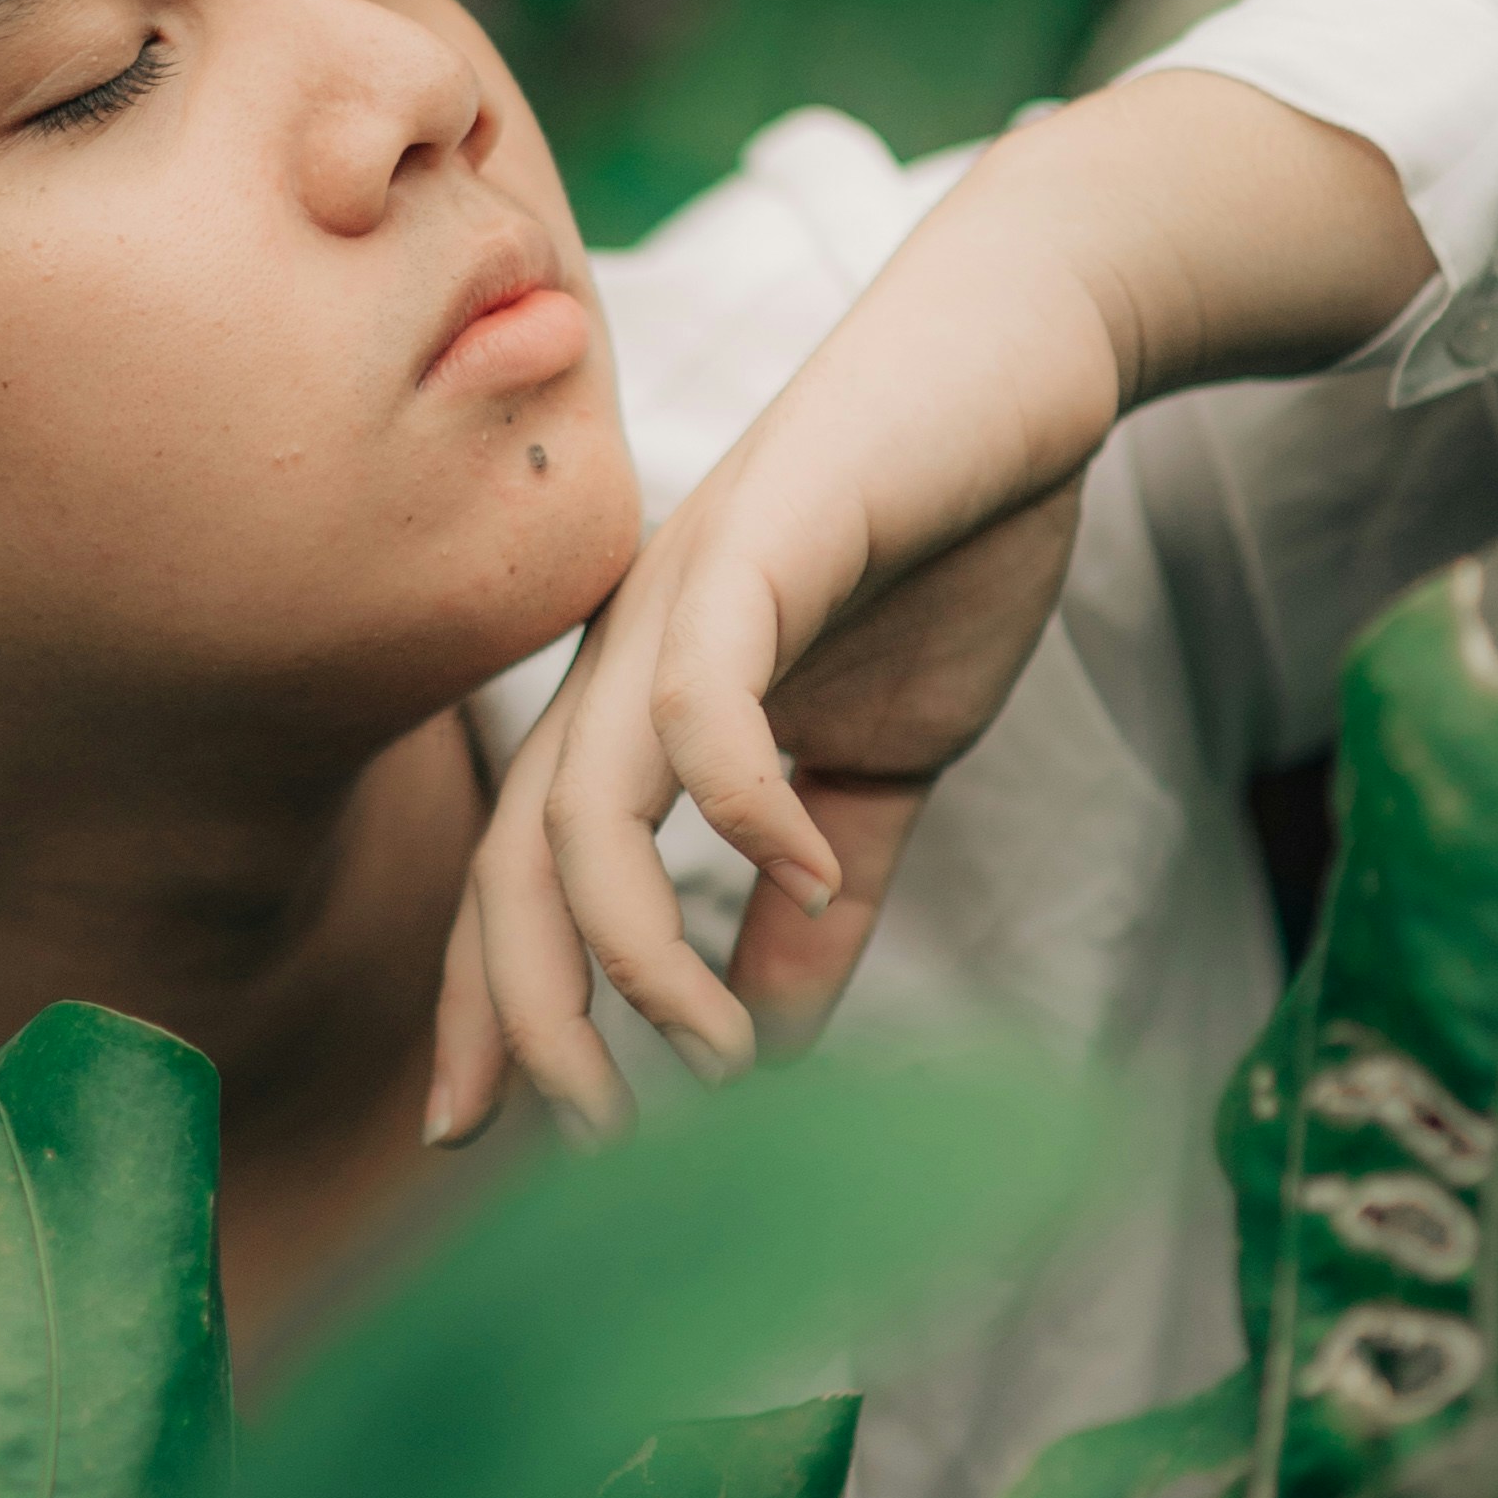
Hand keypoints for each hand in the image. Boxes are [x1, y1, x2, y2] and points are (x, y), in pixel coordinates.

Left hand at [433, 71, 1433, 1137]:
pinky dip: (741, 797)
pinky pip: (705, 691)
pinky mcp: (760, 540)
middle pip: (518, 859)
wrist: (1023, 357)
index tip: (474, 1137)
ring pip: (588, 798)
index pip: (514, 878)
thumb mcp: (882, 765)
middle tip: (596, 1141)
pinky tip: (807, 859)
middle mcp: (621, 660)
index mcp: (631, 712)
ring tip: (708, 1052)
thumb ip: (823, 904)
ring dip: (635, 945)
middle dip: (532, 1015)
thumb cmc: (941, 545)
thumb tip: (770, 1049)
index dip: (480, 1006)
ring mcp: (679, 599)